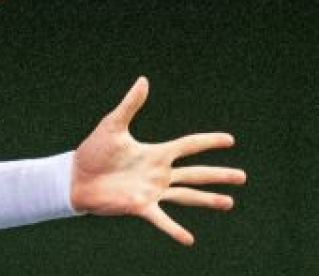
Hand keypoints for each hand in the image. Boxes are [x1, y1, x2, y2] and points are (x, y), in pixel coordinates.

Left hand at [70, 77, 246, 245]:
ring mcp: (152, 191)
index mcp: (155, 153)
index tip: (230, 140)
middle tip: (243, 177)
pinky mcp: (141, 206)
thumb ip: (130, 104)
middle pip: (195, 173)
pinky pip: (162, 219)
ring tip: (230, 202)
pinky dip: (175, 229)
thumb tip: (143, 80)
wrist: (75, 176)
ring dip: (208, 200)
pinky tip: (189, 240)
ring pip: (187, 196)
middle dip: (219, 175)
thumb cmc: (93, 151)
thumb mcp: (113, 125)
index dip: (209, 142)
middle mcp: (159, 173)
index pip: (189, 145)